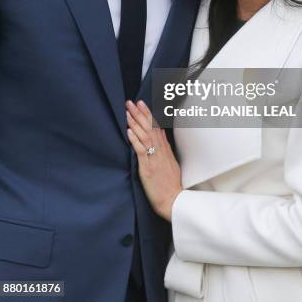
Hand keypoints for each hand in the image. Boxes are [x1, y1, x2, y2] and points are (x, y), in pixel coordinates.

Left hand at [126, 100, 182, 221]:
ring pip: (145, 136)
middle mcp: (160, 151)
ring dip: (136, 123)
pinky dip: (135, 140)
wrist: (173, 200)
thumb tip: (161, 132)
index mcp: (165, 149)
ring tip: (128, 112)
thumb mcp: (171, 161)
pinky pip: (141, 152)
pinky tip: (129, 132)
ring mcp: (154, 159)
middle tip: (131, 102)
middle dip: (140, 113)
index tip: (142, 103)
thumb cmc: (171, 184)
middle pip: (150, 128)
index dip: (148, 114)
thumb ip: (165, 146)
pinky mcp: (148, 168)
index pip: (156, 127)